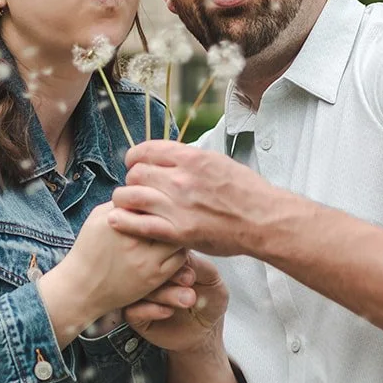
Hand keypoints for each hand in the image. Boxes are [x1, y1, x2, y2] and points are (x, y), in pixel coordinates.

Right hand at [37, 202, 186, 346]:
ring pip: (179, 238)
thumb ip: (120, 203)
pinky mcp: (154, 278)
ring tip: (176, 229)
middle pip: (168, 217)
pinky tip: (173, 247)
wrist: (82, 287)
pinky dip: (181, 250)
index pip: (150, 199)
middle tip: (177, 211)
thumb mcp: (97, 218)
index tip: (162, 197)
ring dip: (180, 232)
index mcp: (118, 220)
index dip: (160, 195)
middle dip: (174, 212)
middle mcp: (133, 239)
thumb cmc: (89, 249)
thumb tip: (142, 187)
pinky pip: (180, 259)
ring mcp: (145, 260)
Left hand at [109, 140, 271, 254]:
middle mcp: (181, 179)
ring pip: (131, 196)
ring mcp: (178, 206)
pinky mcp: (179, 232)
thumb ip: (191, 160)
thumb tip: (170, 158)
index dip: (135, 157)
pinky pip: (140, 224)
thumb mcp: (219, 162)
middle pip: (136, 173)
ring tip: (125, 204)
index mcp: (192, 158)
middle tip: (134, 188)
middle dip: (131, 180)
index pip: (147, 150)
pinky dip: (124, 221)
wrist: (264, 220)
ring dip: (124, 199)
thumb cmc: (247, 192)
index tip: (134, 164)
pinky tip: (117, 220)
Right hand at [125, 253, 228, 352]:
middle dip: (170, 275)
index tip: (191, 272)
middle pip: (148, 267)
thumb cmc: (209, 302)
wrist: (205, 333)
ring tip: (188, 299)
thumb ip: (198, 265)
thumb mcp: (212, 280)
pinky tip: (168, 311)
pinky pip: (133, 310)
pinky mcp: (135, 315)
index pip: (161, 250)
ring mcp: (141, 294)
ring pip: (141, 289)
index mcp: (167, 260)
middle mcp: (151, 275)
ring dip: (165, 294)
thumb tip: (183, 254)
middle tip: (189, 282)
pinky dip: (151, 310)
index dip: (175, 258)